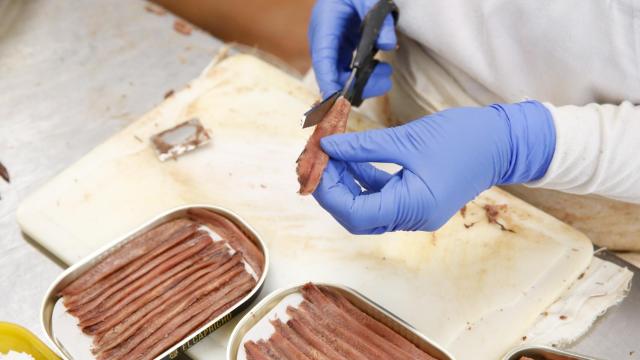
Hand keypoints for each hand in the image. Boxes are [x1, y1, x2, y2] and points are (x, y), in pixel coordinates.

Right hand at [309, 0, 396, 98]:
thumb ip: (381, 20)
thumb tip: (389, 45)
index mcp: (324, 24)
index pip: (323, 58)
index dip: (328, 80)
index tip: (337, 100)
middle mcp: (322, 39)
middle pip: (331, 73)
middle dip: (356, 86)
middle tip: (385, 83)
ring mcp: (329, 47)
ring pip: (339, 76)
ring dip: (362, 82)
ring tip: (386, 74)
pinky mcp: (338, 51)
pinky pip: (345, 71)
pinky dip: (362, 76)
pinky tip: (380, 69)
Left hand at [312, 101, 555, 233]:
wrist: (502, 142)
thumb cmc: (462, 138)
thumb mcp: (407, 139)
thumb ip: (363, 147)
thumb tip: (327, 148)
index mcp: (413, 208)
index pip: (355, 214)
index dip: (329, 192)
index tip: (314, 165)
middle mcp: (413, 218)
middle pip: (358, 215)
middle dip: (333, 189)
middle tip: (317, 160)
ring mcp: (416, 211)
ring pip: (367, 206)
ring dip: (347, 182)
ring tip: (333, 154)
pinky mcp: (418, 200)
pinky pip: (382, 196)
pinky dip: (365, 179)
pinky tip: (353, 158)